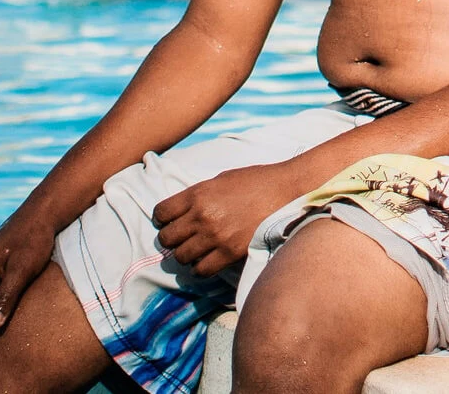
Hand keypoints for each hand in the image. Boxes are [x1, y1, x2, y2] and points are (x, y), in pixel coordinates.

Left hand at [153, 163, 299, 276]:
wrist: (287, 190)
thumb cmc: (256, 181)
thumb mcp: (221, 179)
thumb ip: (199, 195)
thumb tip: (184, 210)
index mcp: (198, 194)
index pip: (160, 213)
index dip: (162, 219)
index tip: (169, 221)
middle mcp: (202, 216)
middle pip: (167, 238)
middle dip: (171, 239)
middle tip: (182, 238)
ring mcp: (216, 236)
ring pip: (181, 257)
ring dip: (186, 254)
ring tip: (196, 250)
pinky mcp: (230, 252)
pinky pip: (202, 270)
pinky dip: (201, 268)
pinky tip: (208, 260)